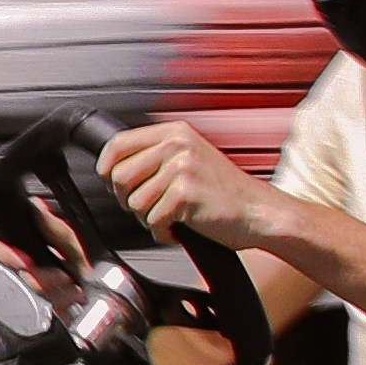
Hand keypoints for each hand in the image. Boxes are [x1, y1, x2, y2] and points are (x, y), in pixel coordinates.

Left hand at [103, 119, 293, 257]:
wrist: (259, 212)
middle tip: (153, 206)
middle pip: (118, 176)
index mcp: (174, 133)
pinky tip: (182, 227)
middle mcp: (177, 144)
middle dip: (129, 199)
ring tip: (174, 216)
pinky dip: (164, 232)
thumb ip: (154, 156)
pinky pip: (153, 220)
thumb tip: (110, 168)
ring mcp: (182, 167)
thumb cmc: (223, 192)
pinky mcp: (185, 192)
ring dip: (150, 218)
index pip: (117, 144)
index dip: (106, 169)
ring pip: (134, 202)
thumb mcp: (188, 159)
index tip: (113, 183)